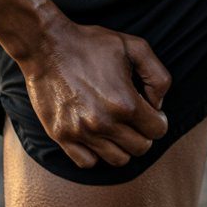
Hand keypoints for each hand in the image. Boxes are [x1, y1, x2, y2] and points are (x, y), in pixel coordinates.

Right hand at [18, 19, 171, 168]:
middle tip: (134, 117)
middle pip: (140, 148)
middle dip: (143, 132)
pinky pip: (88, 162)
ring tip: (117, 125)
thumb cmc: (92, 44)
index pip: (158, 130)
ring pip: (117, 159)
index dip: (158, 119)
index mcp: (125, 103)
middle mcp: (104, 123)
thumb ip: (158, 76)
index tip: (150, 109)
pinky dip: (96, 152)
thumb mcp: (135, 47)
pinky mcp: (62, 137)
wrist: (48, 47)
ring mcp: (82, 133)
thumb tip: (158, 105)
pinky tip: (96, 132)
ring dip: (122, 145)